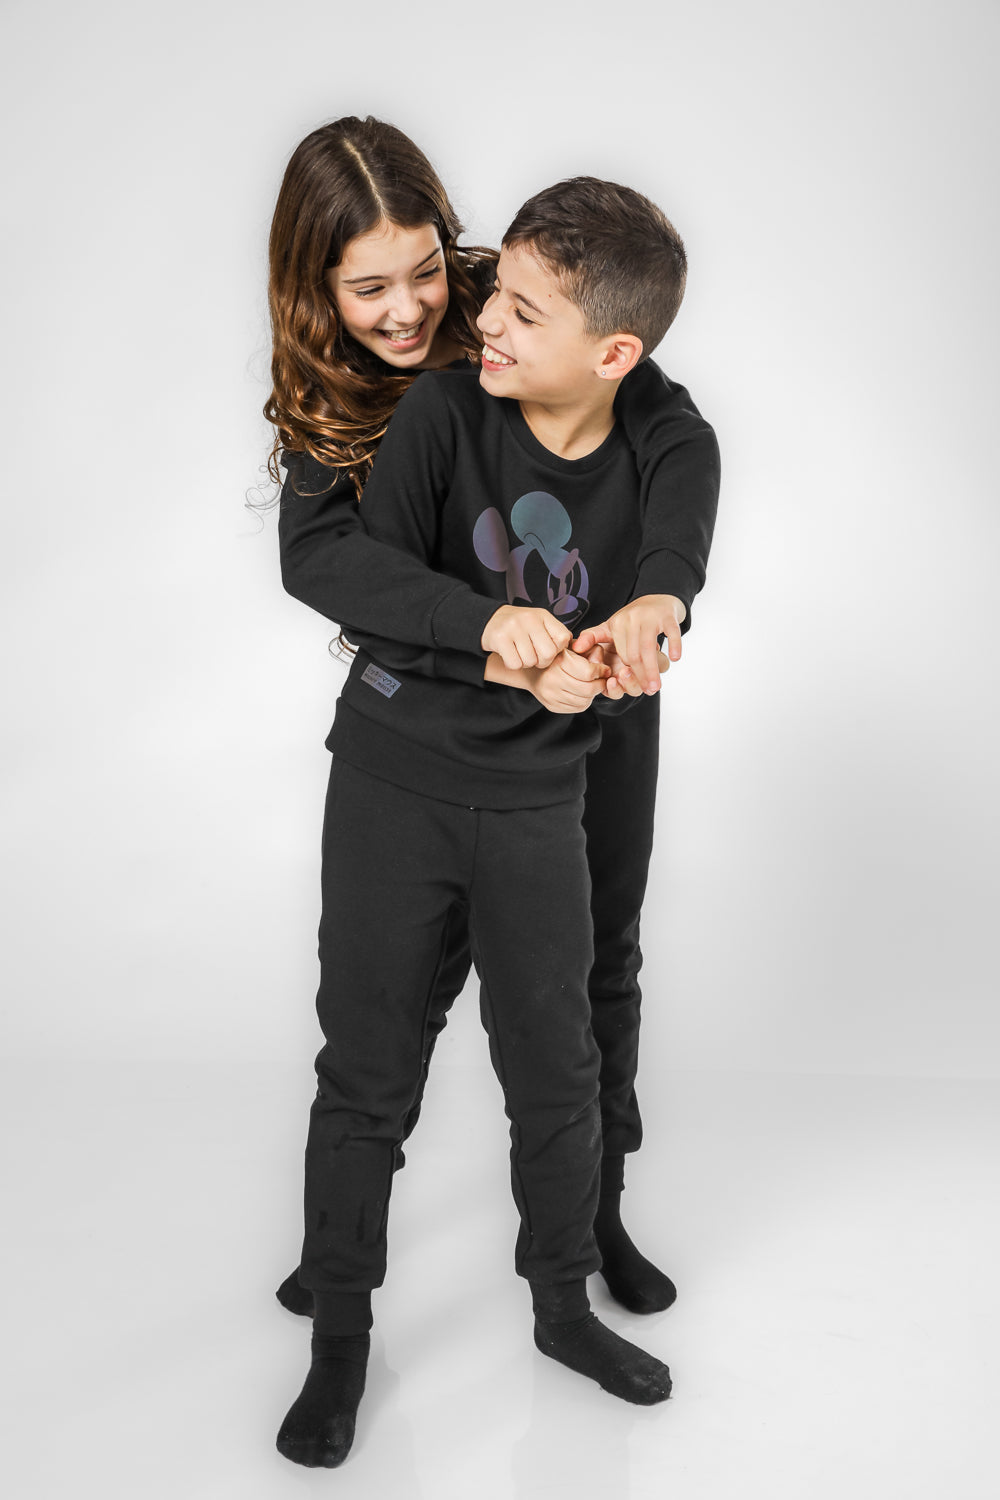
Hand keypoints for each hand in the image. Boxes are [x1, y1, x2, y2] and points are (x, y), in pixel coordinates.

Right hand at [481, 604, 571, 670]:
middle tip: (534, 657)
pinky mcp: (500, 639)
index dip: (557, 650)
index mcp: (543, 616)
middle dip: (542, 662)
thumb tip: (577, 648)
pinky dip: (513, 664)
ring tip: (520, 653)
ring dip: (526, 663)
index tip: (548, 649)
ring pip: (531, 661)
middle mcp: (529, 619)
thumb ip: (556, 635)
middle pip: (548, 653)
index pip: (563, 638)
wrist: (490, 621)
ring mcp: (513, 628)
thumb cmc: (521, 627)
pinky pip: (515, 664)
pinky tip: (510, 655)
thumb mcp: (540, 624)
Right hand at [485, 647, 608, 712]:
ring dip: (592, 694)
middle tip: (602, 680)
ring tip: (591, 685)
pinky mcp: (551, 705)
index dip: (601, 671)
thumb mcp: (574, 646)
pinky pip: (577, 708)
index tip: (604, 669)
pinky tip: (581, 692)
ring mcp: (550, 695)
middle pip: (588, 689)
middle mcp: (552, 679)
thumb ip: (590, 650)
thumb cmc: (558, 655)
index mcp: (559, 661)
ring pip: (584, 701)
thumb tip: (602, 666)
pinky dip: (584, 701)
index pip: (589, 672)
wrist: (532, 670)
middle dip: (600, 685)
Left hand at [572, 595, 685, 693]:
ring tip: (655, 686)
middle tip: (647, 692)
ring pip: (650, 648)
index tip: (630, 687)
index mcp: (618, 625)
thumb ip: (593, 637)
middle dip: (640, 676)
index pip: (622, 655)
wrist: (658, 598)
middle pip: (635, 654)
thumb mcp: (610, 626)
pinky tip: (675, 658)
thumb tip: (576, 648)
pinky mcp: (668, 616)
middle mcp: (632, 620)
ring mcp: (651, 618)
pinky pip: (672, 631)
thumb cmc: (632, 619)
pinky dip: (674, 644)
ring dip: (653, 669)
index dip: (628, 672)